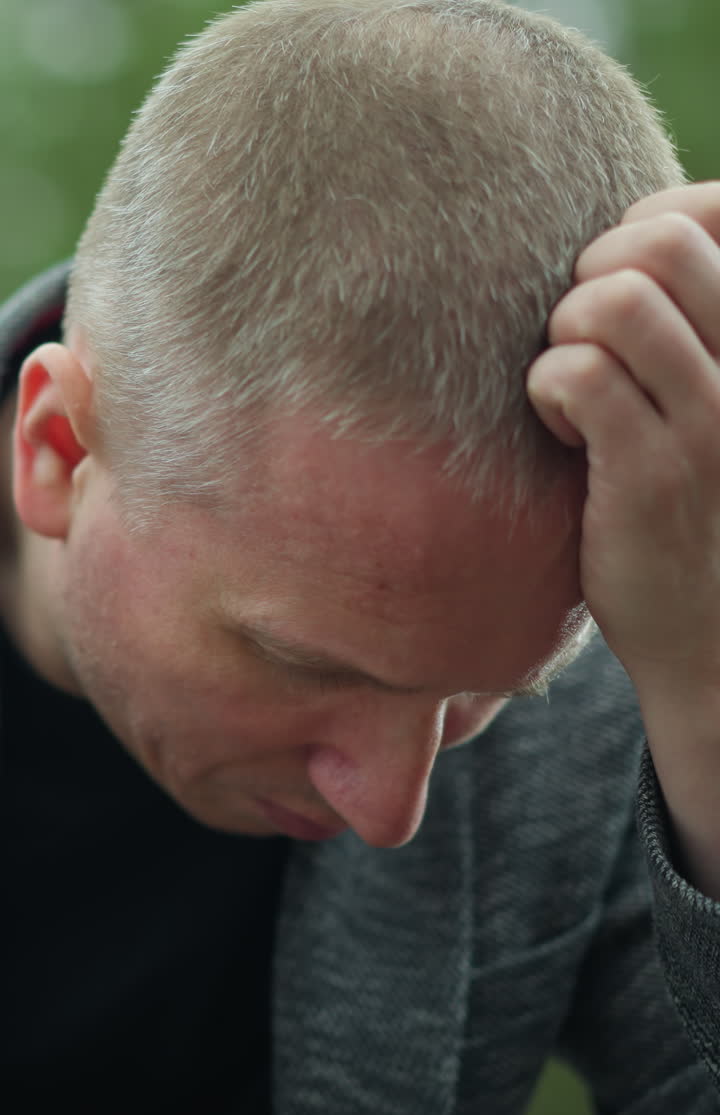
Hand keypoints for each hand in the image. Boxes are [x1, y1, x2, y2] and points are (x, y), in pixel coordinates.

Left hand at [527, 182, 719, 700]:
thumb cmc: (694, 506)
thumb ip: (686, 325)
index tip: (617, 287)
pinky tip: (563, 430)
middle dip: (592, 273)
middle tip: (583, 339)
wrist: (710, 637)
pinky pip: (575, 373)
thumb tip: (624, 240)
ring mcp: (713, 421)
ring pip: (615, 301)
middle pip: (660, 242)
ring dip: (565, 334)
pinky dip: (545, 391)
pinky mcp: (655, 475)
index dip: (641, 226)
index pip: (711, 211)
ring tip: (574, 389)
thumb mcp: (711, 399)